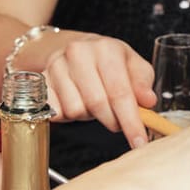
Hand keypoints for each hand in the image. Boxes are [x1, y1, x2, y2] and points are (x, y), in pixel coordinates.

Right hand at [41, 31, 157, 146]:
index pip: (120, 92)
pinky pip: (56, 111)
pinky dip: (69, 114)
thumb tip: (148, 101)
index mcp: (106, 48)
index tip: (139, 141)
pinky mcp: (41, 80)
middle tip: (118, 122)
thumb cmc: (110, 61)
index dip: (131, 121)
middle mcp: (79, 53)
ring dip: (89, 115)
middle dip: (112, 121)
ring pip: (75, 110)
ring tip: (94, 103)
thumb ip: (143, 84)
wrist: (79, 49)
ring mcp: (56, 65)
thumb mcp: (134, 66)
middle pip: (97, 104)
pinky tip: (77, 102)